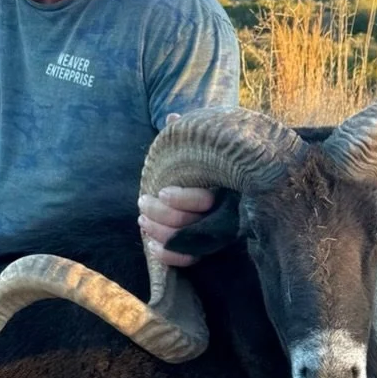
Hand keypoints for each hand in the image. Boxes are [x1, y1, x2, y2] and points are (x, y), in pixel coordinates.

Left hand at [138, 113, 214, 266]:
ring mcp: (216, 233)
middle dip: (160, 214)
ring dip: (159, 232)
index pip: (204, 200)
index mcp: (225, 189)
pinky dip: (169, 256)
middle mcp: (224, 213)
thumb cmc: (214, 161)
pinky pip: (190, 260)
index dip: (182, 199)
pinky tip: (151, 247)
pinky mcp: (207, 247)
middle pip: (190, 223)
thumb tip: (171, 117)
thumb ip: (189, 134)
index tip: (162, 191)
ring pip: (187, 242)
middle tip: (142, 201)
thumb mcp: (203, 147)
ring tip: (141, 219)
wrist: (235, 176)